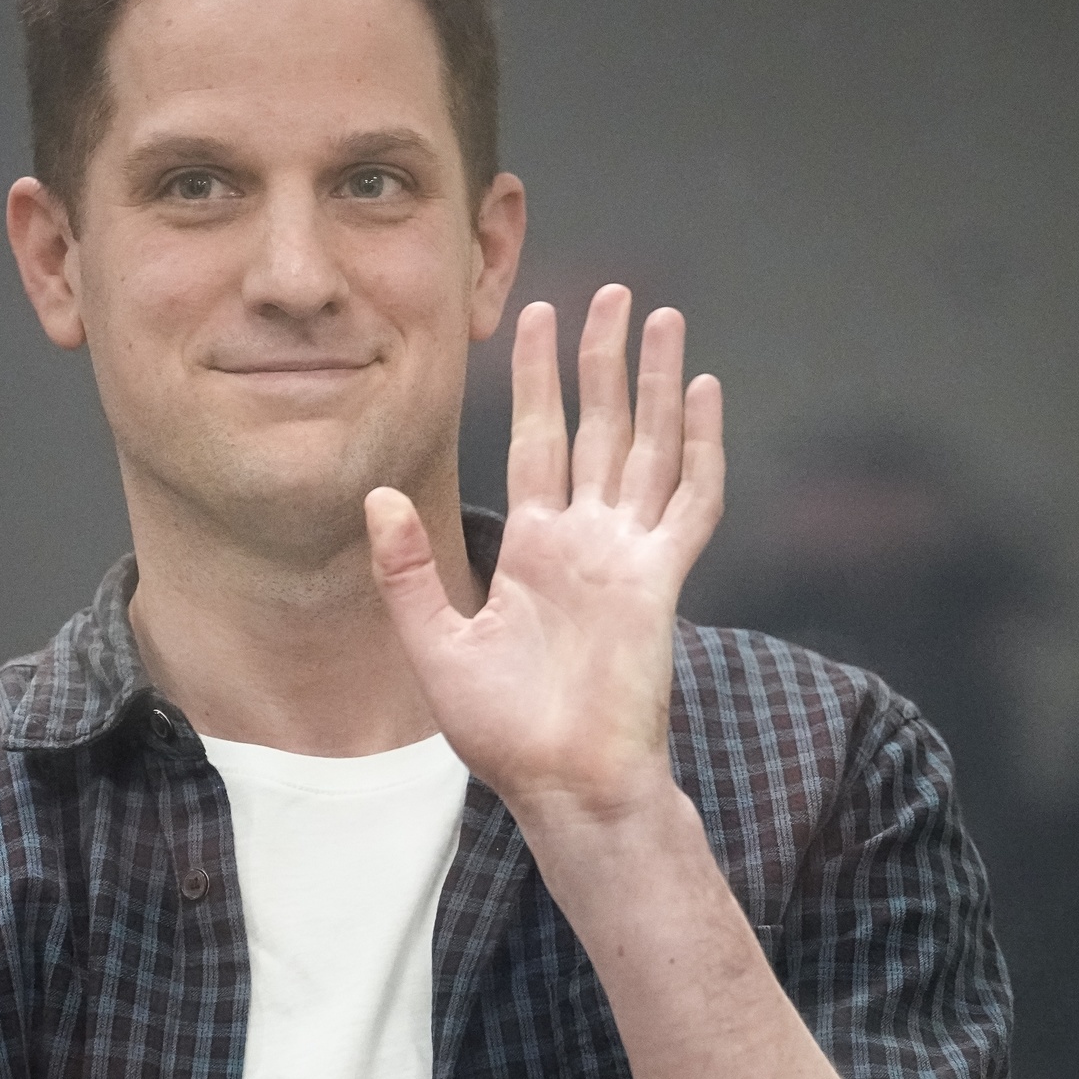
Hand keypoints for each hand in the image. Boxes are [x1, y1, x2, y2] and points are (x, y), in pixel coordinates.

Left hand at [364, 285, 724, 826]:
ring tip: (661, 317)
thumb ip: (408, 572)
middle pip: (600, 427)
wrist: (563, 787)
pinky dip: (699, 445)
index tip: (536, 317)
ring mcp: (629, 557)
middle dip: (603, 359)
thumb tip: (376, 499)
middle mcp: (586, 541)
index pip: (537, 441)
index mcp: (535, 550)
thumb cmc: (505, 735)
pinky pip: (689, 501)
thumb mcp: (434, 647)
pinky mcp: (660, 581)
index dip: (536, 380)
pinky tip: (702, 391)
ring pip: (649, 447)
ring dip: (654, 382)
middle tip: (612, 292)